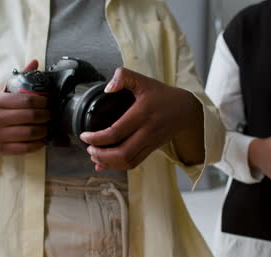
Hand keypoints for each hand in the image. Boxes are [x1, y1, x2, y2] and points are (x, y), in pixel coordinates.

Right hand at [0, 60, 49, 174]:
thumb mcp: (3, 93)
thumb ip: (19, 78)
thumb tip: (35, 62)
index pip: (27, 100)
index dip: (43, 101)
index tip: (49, 103)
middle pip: (31, 116)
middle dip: (46, 116)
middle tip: (51, 115)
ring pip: (30, 133)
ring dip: (44, 130)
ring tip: (48, 126)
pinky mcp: (1, 149)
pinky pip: (25, 148)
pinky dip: (38, 144)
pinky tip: (42, 139)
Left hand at [79, 67, 203, 170]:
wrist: (187, 110)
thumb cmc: (162, 95)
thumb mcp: (143, 80)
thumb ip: (124, 76)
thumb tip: (108, 88)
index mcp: (142, 114)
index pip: (116, 132)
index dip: (97, 138)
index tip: (84, 135)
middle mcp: (147, 132)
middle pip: (122, 153)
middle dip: (101, 154)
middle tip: (88, 148)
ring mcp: (150, 143)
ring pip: (128, 162)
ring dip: (109, 163)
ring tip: (95, 156)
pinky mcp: (152, 149)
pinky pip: (134, 163)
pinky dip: (118, 166)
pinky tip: (105, 164)